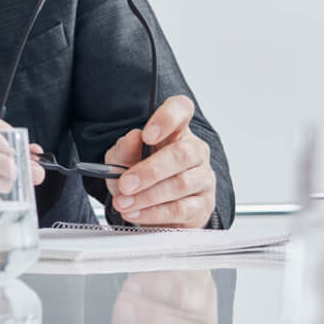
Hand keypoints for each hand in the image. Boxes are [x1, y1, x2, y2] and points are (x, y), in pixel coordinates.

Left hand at [104, 95, 215, 227]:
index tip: (146, 134)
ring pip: (181, 184)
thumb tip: (132, 138)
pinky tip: (136, 212)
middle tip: (126, 183)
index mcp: (176, 131)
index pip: (181, 109)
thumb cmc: (138, 176)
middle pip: (183, 154)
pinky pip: (181, 209)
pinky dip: (154, 213)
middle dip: (151, 171)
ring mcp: (202, 179)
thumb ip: (124, 149)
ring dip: (148, 196)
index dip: (167, 118)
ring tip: (124, 202)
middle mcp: (195, 152)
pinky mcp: (202, 206)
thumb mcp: (121, 160)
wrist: (146, 208)